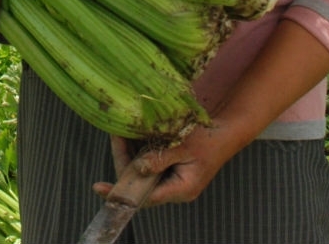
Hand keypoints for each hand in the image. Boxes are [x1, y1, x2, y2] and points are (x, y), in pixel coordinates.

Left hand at [95, 128, 227, 207]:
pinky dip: (138, 149)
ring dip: (129, 153)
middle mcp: (173, 188)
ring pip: (141, 172)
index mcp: (180, 189)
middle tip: (116, 136)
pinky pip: (148, 162)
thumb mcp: (185, 146)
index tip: (100, 188)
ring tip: (121, 132)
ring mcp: (170, 178)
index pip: (145, 198)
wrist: (227, 131)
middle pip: (139, 183)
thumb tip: (137, 168)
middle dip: (124, 160)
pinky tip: (131, 133)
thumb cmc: (210, 139)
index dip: (121, 193)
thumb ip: (161, 158)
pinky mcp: (168, 167)